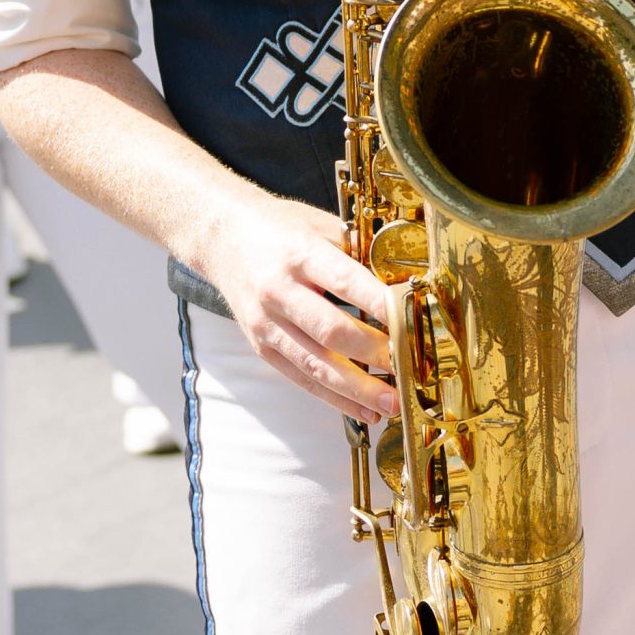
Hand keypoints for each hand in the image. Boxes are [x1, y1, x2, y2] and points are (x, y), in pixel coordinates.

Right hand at [203, 194, 395, 425]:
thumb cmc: (278, 228)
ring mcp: (266, 323)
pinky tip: (363, 410)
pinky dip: (334, 398)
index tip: (413, 323)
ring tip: (392, 403)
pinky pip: (301, 378)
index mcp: (299, 254)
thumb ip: (357, 252)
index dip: (382, 305)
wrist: (221, 238)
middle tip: (409, 369)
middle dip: (375, 355)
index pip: (347, 283)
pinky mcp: (261, 347)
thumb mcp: (318, 224)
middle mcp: (279, 291)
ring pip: (316, 365)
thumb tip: (404, 283)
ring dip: (358, 389)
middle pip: (332, 332)